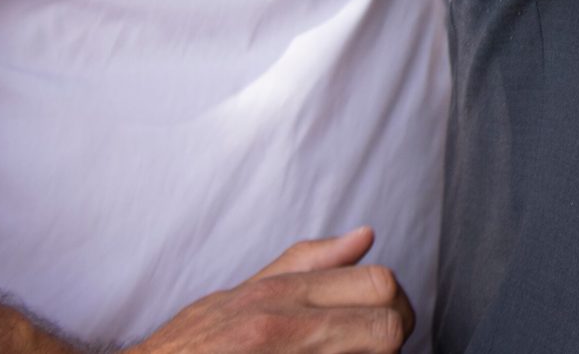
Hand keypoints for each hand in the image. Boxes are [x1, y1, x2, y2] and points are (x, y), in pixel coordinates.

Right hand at [122, 227, 412, 353]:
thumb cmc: (185, 349)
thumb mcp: (240, 295)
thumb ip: (305, 265)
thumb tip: (365, 235)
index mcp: (278, 296)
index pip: (379, 286)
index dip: (393, 309)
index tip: (383, 327)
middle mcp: (279, 326)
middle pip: (386, 327)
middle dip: (391, 340)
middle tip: (373, 350)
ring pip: (372, 350)